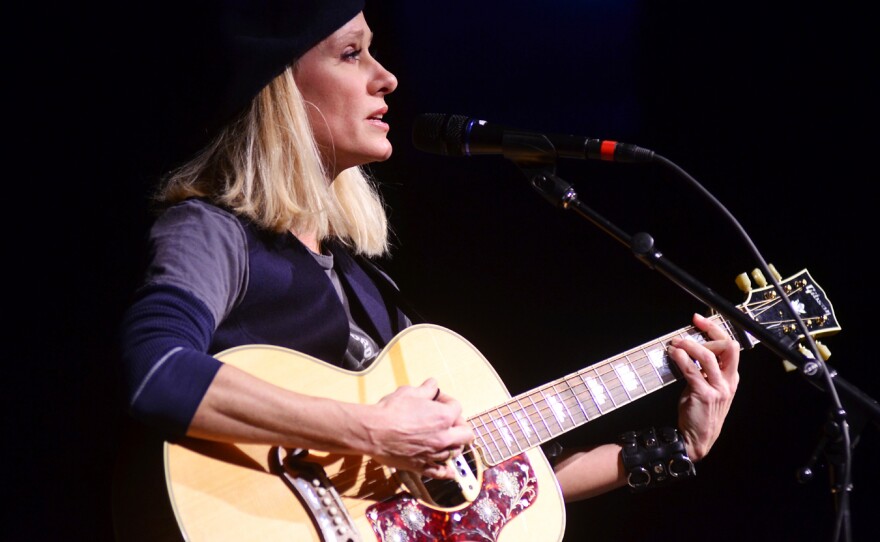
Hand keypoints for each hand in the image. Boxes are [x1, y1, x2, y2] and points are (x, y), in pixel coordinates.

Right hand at [365, 378, 473, 478]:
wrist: (373, 432)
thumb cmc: (391, 411)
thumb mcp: (409, 392)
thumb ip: (426, 389)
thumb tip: (433, 384)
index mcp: (443, 416)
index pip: (457, 407)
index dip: (447, 401)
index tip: (438, 400)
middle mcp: (444, 437)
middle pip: (466, 434)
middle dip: (459, 425)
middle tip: (448, 421)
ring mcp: (434, 454)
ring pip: (455, 452)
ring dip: (452, 444)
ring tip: (443, 439)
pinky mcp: (423, 466)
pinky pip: (441, 472)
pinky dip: (447, 471)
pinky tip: (449, 469)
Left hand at [666, 313, 739, 459]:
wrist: (696, 438)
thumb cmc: (700, 412)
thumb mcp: (709, 388)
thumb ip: (705, 371)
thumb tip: (690, 349)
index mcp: (731, 378)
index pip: (731, 347)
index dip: (716, 330)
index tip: (699, 320)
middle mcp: (728, 382)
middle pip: (727, 347)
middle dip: (710, 331)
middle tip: (692, 325)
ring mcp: (718, 389)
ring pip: (708, 357)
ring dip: (690, 346)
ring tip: (676, 343)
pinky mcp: (704, 394)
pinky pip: (692, 371)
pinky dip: (681, 359)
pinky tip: (673, 354)